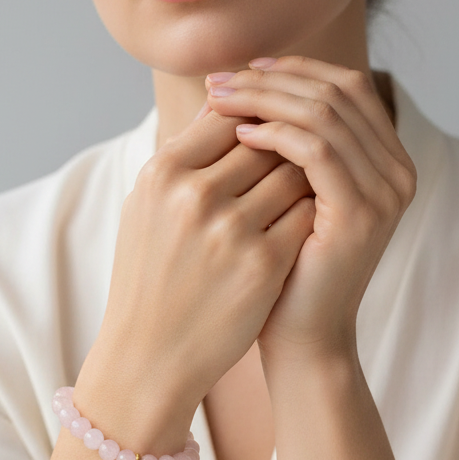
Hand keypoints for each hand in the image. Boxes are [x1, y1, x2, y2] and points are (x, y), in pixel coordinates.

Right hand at [91, 106, 312, 413]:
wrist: (149, 357)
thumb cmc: (148, 279)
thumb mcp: (147, 209)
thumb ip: (182, 156)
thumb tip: (224, 102)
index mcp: (161, 174)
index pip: (226, 114)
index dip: (253, 120)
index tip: (263, 136)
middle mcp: (193, 195)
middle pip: (265, 138)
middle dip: (283, 146)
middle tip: (293, 160)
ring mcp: (230, 230)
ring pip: (293, 172)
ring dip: (304, 177)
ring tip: (303, 190)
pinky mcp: (262, 264)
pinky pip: (305, 214)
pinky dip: (311, 213)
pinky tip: (309, 223)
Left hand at [205, 57, 416, 361]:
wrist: (301, 339)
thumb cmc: (283, 273)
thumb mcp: (286, 198)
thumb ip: (284, 148)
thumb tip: (238, 88)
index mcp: (384, 161)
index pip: (343, 87)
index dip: (291, 70)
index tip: (239, 70)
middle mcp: (395, 171)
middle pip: (337, 90)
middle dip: (272, 78)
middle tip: (219, 80)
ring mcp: (385, 192)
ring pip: (325, 113)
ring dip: (266, 99)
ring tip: (220, 100)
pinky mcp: (362, 214)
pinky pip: (317, 152)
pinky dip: (275, 135)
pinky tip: (239, 137)